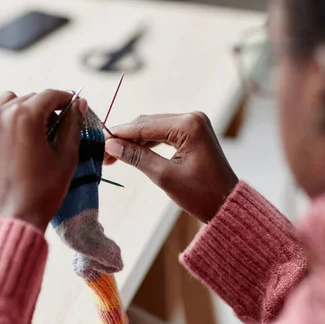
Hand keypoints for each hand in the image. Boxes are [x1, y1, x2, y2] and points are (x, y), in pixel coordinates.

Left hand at [0, 90, 87, 231]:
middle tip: (54, 126)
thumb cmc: (44, 191)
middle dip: (43, 108)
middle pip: (28, 98)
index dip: (64, 99)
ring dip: (20, 112)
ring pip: (5, 105)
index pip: (49, 95)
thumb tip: (78, 103)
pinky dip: (3, 128)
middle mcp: (0, 116)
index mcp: (25, 116)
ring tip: (31, 133)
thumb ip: (73, 124)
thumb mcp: (67, 156)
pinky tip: (13, 147)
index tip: (71, 106)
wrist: (13, 217)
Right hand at [104, 112, 237, 222]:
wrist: (227, 205)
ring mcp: (193, 124)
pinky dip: (146, 144)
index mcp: (188, 125)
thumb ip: (137, 157)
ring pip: (152, 128)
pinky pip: (162, 134)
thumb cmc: (201, 194)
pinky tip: (130, 153)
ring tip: (112, 156)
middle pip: (146, 123)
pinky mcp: (192, 133)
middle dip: (123, 138)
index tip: (98, 143)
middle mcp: (192, 118)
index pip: (144, 126)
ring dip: (133, 141)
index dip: (118, 134)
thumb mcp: (164, 176)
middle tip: (102, 153)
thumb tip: (111, 145)